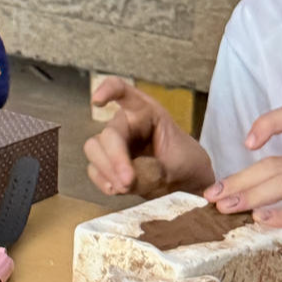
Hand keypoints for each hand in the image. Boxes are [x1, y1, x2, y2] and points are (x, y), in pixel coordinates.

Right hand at [84, 78, 214, 196]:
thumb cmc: (186, 163)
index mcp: (146, 112)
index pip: (122, 90)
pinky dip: (103, 181)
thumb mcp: (183, 163)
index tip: (97, 101)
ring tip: (126, 188)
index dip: (107, 90)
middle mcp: (125, 124)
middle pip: (109, 133)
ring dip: (107, 170)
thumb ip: (161, 169)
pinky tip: (116, 191)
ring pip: (94, 149)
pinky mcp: (108, 164)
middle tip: (128, 182)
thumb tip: (136, 179)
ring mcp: (114, 144)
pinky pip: (93, 169)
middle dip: (116, 158)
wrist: (187, 183)